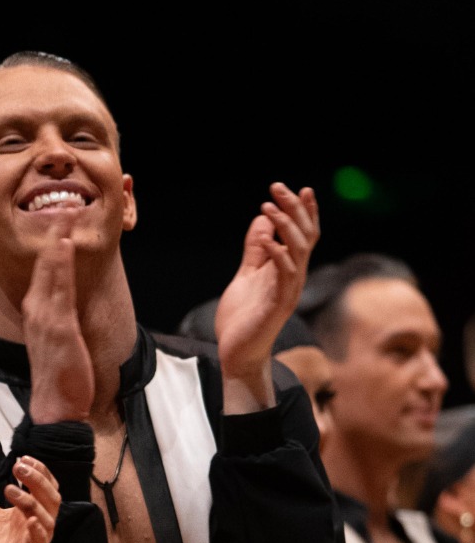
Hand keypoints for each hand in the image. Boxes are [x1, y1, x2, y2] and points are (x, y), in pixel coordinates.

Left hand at [0, 451, 59, 542]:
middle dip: (38, 480)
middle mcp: (34, 528)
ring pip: (49, 520)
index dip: (39, 471)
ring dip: (32, 500)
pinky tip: (28, 520)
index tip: (21, 458)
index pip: (46, 487)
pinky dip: (38, 533)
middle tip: (18, 466)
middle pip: (53, 499)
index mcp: (25, 513)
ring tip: (8, 489)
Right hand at [21, 222, 92, 422]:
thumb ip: (60, 318)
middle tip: (61, 201)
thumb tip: (68, 303)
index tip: (59, 218)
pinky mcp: (58, 328)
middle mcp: (36, 311)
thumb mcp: (58, 341)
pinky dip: (59, 264)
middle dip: (52, 232)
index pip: (43, 271)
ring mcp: (45, 318)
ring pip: (50, 270)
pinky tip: (63, 245)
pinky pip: (59, 289)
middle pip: (44, 263)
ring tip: (64, 211)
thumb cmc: (60, 378)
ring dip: (56, 239)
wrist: (55, 408)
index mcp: (36, 313)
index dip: (50, 244)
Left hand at [214, 184, 319, 409]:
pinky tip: (266, 238)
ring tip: (269, 206)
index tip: (300, 189)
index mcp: (287, 270)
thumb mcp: (247, 276)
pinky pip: (285, 275)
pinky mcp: (278, 305)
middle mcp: (293, 278)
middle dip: (294, 209)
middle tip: (278, 187)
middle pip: (304, 236)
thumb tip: (263, 220)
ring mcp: (288, 291)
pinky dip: (277, 253)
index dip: (305, 212)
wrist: (238, 355)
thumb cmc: (243, 319)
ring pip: (298, 251)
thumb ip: (256, 250)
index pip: (304, 236)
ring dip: (285, 226)